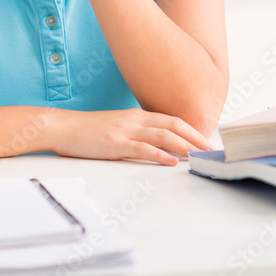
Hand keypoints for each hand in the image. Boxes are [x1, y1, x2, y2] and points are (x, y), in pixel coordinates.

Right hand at [51, 108, 212, 165]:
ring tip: (199, 154)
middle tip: (211, 149)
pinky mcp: (115, 143)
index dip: (191, 128)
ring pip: (162, 134)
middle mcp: (135, 119)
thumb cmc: (89, 130)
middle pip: (173, 124)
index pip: (171, 119)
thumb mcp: (117, 126)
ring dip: (183, 144)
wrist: (63, 126)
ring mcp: (125, 130)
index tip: (206, 140)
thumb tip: (157, 143)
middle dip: (195, 136)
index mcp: (136, 115)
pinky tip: (171, 161)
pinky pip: (141, 148)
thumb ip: (136, 131)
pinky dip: (159, 154)